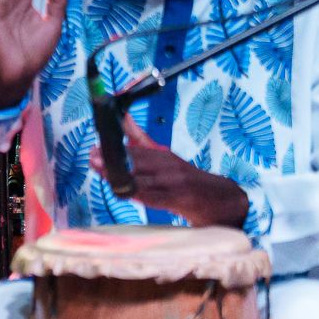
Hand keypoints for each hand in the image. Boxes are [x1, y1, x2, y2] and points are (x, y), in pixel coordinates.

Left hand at [91, 117, 249, 227]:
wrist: (225, 200)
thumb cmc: (188, 179)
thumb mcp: (167, 158)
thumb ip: (143, 141)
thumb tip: (123, 119)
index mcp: (165, 156)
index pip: (135, 150)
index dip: (113, 150)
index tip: (94, 149)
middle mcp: (170, 166)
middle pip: (137, 162)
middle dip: (112, 161)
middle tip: (93, 158)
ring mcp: (176, 183)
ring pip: (143, 180)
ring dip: (120, 178)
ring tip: (102, 174)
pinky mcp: (181, 200)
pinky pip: (155, 198)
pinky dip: (138, 195)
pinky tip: (123, 193)